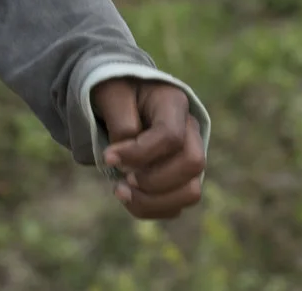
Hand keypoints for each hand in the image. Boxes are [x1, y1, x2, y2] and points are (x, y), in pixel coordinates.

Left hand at [93, 78, 204, 219]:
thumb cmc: (120, 95)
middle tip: (122, 177)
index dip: (139, 153)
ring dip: (153, 201)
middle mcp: (191, 131)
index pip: (170, 136)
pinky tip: (128, 196)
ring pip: (191, 191)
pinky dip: (149, 208)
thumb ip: (120, 120)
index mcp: (174, 103)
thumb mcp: (112, 94)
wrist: (126, 100)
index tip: (108, 157)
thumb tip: (127, 160)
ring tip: (121, 191)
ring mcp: (190, 156)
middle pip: (192, 164)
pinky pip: (176, 206)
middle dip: (153, 180)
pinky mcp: (182, 179)